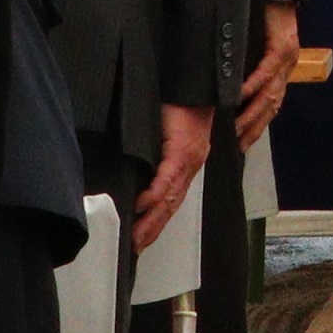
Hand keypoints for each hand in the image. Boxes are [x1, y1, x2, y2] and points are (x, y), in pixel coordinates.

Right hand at [131, 100, 209, 251]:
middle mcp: (191, 167)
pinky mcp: (182, 149)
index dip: (158, 221)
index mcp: (188, 165)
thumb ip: (159, 155)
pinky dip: (155, 194)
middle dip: (152, 229)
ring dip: (152, 219)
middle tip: (136, 247)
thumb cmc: (181, 105)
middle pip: (171, 206)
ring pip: (170, 198)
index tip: (143, 239)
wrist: (196, 85)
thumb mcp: (168, 135)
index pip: (172, 200)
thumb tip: (139, 173)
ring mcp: (189, 160)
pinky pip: (168, 177)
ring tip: (136, 236)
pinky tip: (142, 206)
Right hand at [235, 2, 302, 143]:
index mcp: (282, 70)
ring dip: (252, 113)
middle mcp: (288, 68)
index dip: (257, 127)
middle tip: (236, 146)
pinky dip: (252, 85)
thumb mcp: (256, 46)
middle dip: (253, 128)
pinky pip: (266, 70)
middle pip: (271, 106)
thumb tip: (226, 87)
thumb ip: (247, 66)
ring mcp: (288, 58)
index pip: (270, 106)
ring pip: (270, 94)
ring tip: (234, 128)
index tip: (241, 144)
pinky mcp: (283, 45)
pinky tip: (239, 97)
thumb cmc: (265, 16)